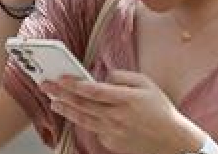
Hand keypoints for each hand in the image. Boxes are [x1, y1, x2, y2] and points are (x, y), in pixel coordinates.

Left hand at [43, 71, 204, 153]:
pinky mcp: (110, 142)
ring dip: (66, 109)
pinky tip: (78, 113)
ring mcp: (112, 132)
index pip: (94, 91)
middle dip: (61, 94)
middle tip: (46, 86)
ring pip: (82, 119)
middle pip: (83, 105)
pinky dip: (85, 120)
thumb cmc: (160, 110)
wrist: (171, 140)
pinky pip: (94, 128)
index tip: (61, 78)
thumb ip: (123, 77)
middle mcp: (117, 117)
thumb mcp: (147, 84)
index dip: (75, 84)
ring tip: (54, 102)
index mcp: (126, 99)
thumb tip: (103, 76)